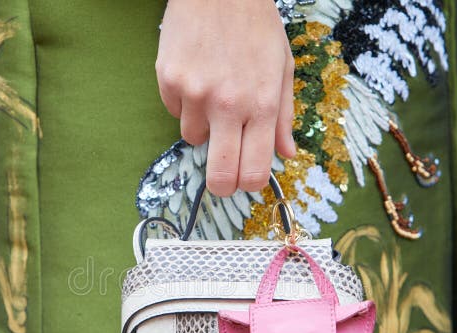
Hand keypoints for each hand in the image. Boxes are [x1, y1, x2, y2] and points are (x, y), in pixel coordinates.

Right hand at [156, 0, 296, 196]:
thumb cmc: (255, 25)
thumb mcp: (282, 68)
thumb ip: (284, 116)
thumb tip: (287, 153)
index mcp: (262, 105)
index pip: (254, 171)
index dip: (248, 184)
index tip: (245, 179)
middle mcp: (228, 104)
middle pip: (219, 175)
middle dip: (221, 183)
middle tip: (222, 175)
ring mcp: (195, 93)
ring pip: (193, 138)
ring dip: (203, 125)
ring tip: (213, 92)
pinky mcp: (169, 80)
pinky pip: (174, 111)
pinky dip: (184, 102)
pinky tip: (196, 75)